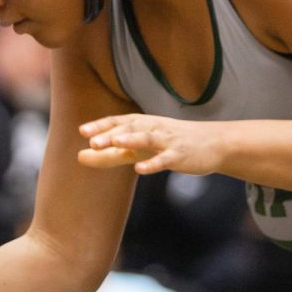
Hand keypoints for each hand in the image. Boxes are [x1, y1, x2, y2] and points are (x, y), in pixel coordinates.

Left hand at [78, 114, 223, 175]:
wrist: (212, 144)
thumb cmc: (168, 144)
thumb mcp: (138, 148)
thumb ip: (109, 154)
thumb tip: (79, 157)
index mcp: (141, 124)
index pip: (118, 122)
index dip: (101, 126)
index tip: (82, 131)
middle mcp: (152, 128)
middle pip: (130, 129)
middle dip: (111, 134)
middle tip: (92, 141)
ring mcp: (167, 141)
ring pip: (147, 138)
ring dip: (131, 139)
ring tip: (115, 142)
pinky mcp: (180, 155)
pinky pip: (165, 159)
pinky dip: (153, 163)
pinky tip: (140, 169)